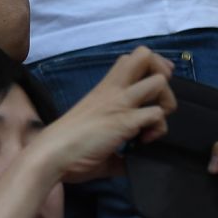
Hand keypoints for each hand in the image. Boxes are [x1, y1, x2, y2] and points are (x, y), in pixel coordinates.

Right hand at [39, 47, 174, 183]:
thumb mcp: (96, 136)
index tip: (152, 93)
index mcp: (104, 89)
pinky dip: (158, 129)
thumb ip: (117, 146)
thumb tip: (129, 162)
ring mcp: (119, 103)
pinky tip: (143, 141)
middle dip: (162, 73)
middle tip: (156, 98)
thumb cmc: (67, 147)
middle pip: (145, 55)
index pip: (131, 59)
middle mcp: (113, 90)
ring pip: (159, 82)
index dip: (151, 69)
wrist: (52, 154)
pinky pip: (157, 114)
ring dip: (166, 102)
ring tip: (153, 123)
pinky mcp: (124, 120)